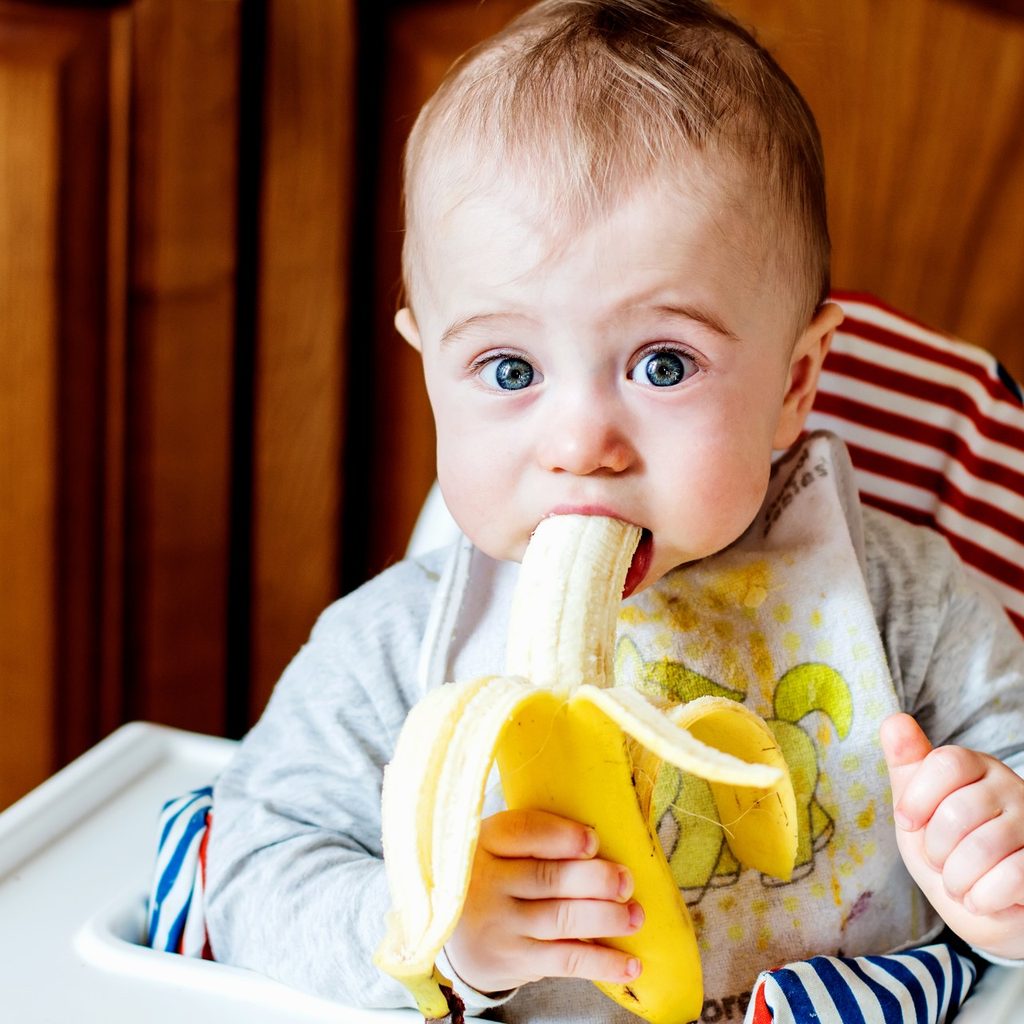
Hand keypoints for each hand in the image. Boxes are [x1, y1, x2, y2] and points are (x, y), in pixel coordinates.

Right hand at [444, 809, 643, 994]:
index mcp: (486, 842)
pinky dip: (602, 963)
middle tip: (626, 881)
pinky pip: (566, 960)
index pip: (523, 833)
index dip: (561, 837)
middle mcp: (488, 882)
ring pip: (562, 919)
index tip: (593, 841)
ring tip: (635, 916)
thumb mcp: (499, 846)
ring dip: (606, 918)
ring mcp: (501, 924)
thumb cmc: (496, 875)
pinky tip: (630, 964)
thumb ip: (537, 837)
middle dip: (595, 879)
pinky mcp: (516, 959)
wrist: (455, 931)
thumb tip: (599, 844)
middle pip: (548, 878)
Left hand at [881, 713, 1023, 958]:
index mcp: (976, 767)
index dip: (917, 797)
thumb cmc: (947, 851)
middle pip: (957, 811)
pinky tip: (981, 899)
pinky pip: (1010, 878)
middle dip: (935, 849)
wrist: (984, 908)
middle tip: (940, 861)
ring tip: (959, 883)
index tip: (907, 822)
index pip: (946, 763)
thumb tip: (894, 720)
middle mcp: (1010, 788)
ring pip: (982, 848)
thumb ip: (907, 767)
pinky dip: (983, 898)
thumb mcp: (918, 809)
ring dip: (957, 879)